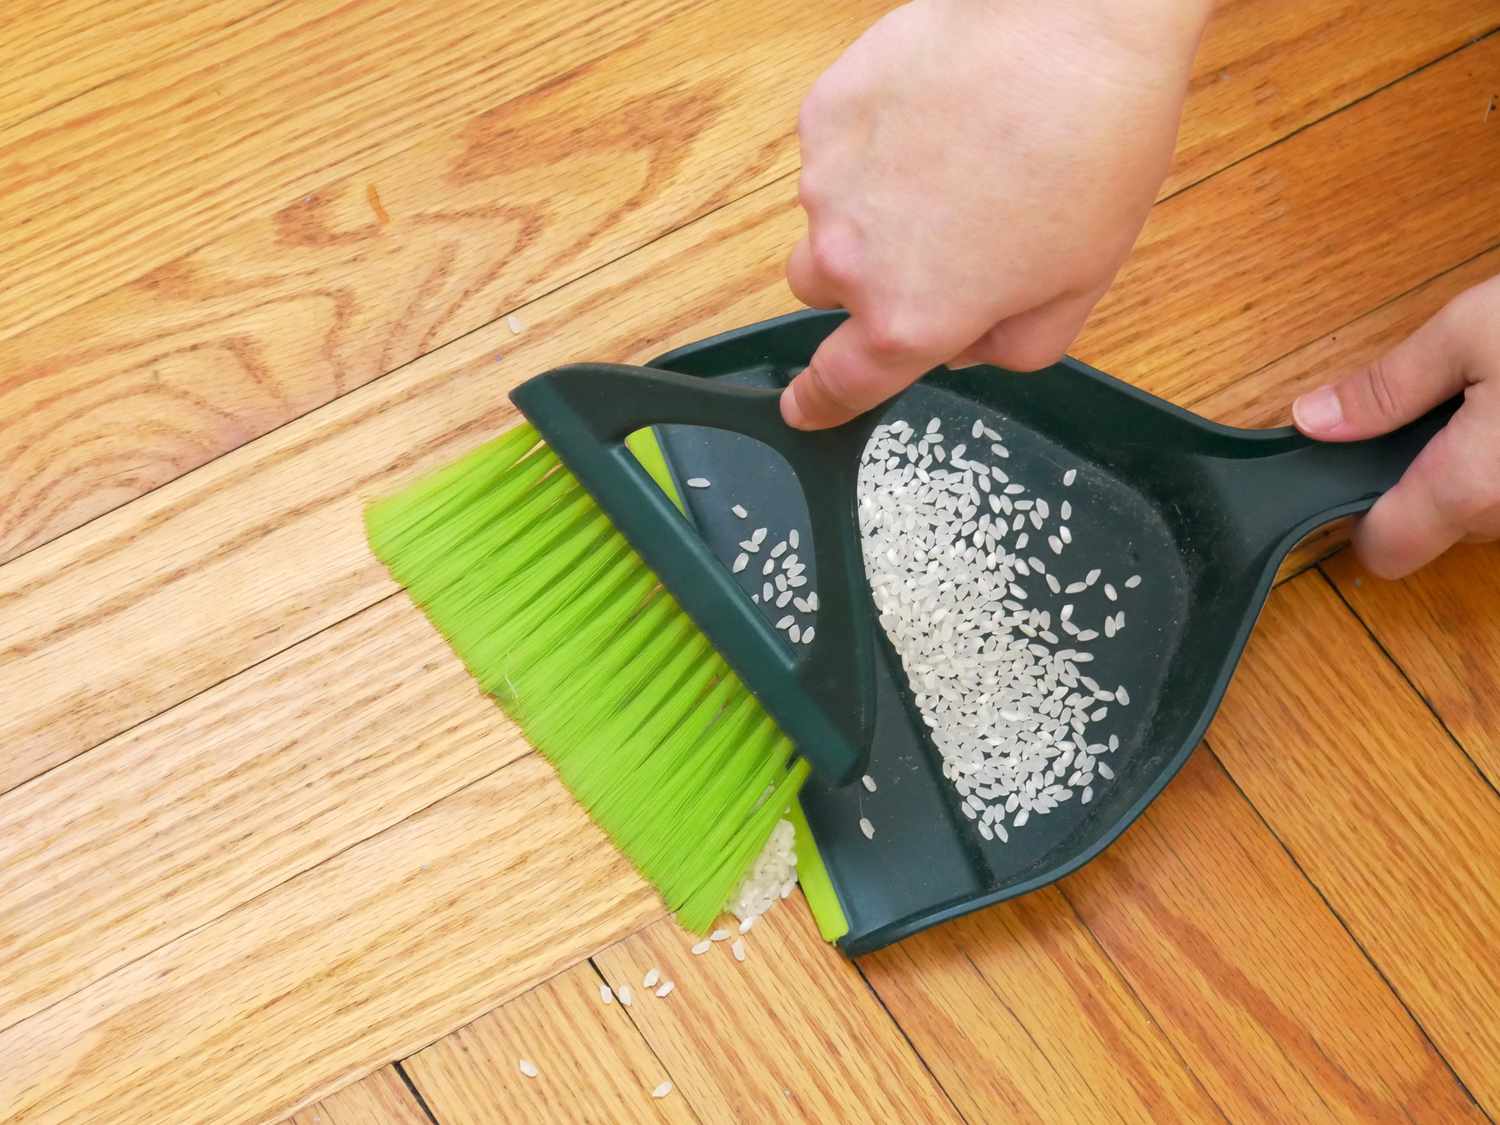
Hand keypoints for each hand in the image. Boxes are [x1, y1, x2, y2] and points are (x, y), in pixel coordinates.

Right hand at [782, 0, 1210, 428]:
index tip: (803, 408)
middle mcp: (850, 258)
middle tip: (938, 235)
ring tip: (953, 157)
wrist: (1076, 23)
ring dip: (872, 204)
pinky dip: (873, 142)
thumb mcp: (1078, 286)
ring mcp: (827, 181)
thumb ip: (1012, 346)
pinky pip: (833, 148)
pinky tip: (936, 113)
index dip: (818, 402)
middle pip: (825, 288)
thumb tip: (966, 346)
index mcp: (910, 318)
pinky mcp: (825, 111)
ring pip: (828, 214)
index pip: (839, 384)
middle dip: (866, 276)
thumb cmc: (1092, 153)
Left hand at [1293, 275, 1499, 577]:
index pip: (1384, 553)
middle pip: (1436, 529)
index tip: (1342, 478)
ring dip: (1469, 471)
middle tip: (1423, 414)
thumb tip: (1312, 420)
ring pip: (1485, 514)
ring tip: (1482, 403)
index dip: (1356, 523)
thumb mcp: (1469, 332)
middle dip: (1418, 480)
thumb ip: (1387, 386)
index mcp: (1469, 487)